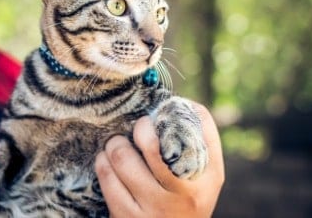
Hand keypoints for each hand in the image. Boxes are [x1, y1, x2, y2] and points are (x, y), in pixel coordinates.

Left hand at [95, 103, 223, 217]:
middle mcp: (182, 195)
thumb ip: (203, 143)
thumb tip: (184, 104)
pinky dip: (103, 165)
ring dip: (115, 145)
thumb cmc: (191, 200)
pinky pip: (108, 182)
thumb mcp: (208, 177)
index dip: (170, 116)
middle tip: (136, 128)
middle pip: (151, 145)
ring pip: (123, 161)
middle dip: (138, 129)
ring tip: (116, 143)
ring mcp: (154, 209)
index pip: (196, 134)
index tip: (158, 116)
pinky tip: (105, 161)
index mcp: (206, 179)